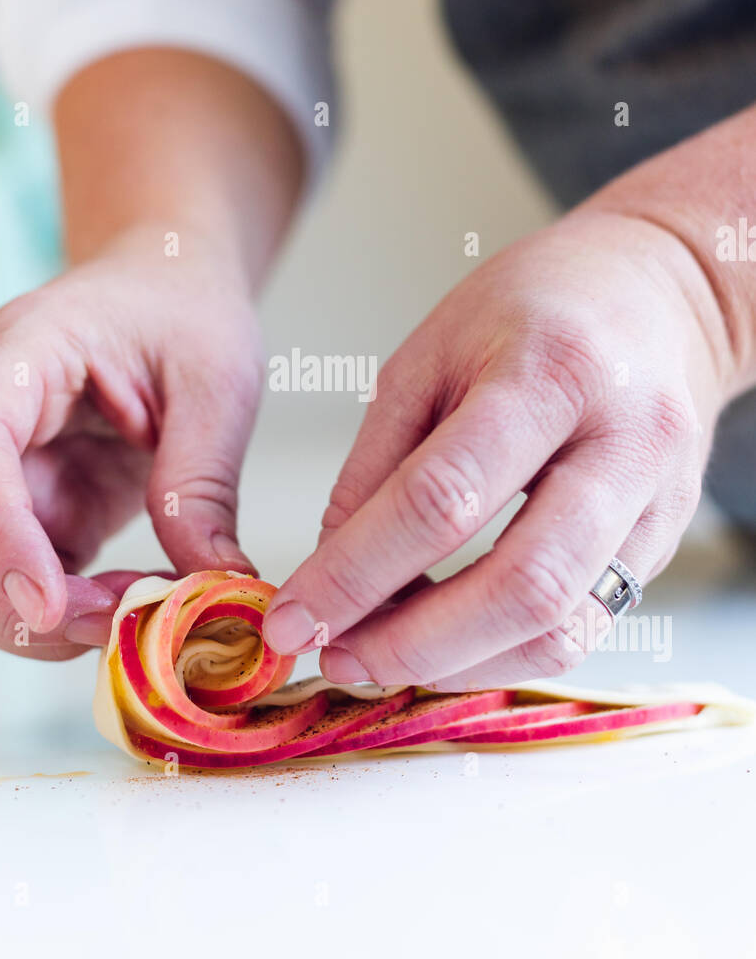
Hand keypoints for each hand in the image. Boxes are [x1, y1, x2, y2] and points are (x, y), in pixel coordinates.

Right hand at [0, 227, 262, 656]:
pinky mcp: (20, 516)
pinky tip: (127, 607)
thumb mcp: (219, 381)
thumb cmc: (185, 312)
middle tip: (114, 622)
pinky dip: (55, 621)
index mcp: (15, 357)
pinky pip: (3, 591)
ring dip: (27, 623)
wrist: (167, 290)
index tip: (46, 602)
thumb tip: (208, 584)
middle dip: (6, 599)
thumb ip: (205, 480)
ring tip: (131, 613)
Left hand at [263, 201, 736, 688]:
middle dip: (413, 643)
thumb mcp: (433, 352)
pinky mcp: (665, 544)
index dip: (356, 572)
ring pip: (562, 628)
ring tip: (381, 660)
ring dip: (458, 665)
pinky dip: (502, 655)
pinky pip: (584, 629)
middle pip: (522, 585)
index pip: (442, 497)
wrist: (661, 293)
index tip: (292, 618)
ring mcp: (657, 502)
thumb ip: (378, 462)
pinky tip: (445, 646)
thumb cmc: (537, 308)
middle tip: (338, 659)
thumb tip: (329, 569)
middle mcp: (624, 443)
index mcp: (551, 372)